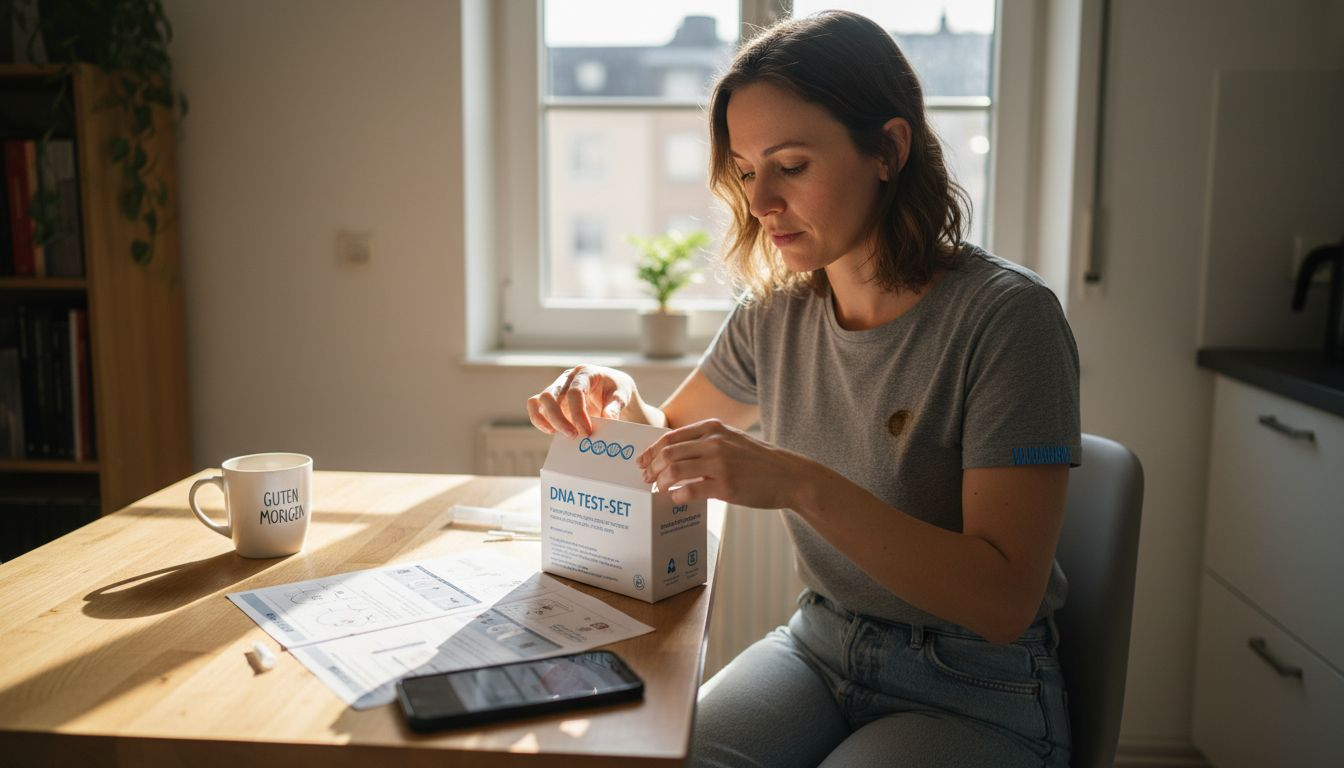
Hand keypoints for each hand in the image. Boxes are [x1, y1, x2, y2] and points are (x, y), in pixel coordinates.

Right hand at [527, 364, 638, 436]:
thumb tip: (608, 420)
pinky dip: (539, 420)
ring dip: (548, 420)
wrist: (612, 390)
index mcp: (585, 373)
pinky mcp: (552, 400)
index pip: (575, 392)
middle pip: (550, 395)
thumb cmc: (616, 390)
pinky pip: (536, 406)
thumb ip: (614, 407)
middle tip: (573, 436)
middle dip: (558, 418)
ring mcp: (558, 388)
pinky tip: (552, 432)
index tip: (587, 432)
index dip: (578, 414)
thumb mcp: (622, 396)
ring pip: (540, 401)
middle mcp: (567, 378)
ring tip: (561, 436)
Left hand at [637, 419, 810, 508]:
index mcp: (713, 428)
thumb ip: (706, 442)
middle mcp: (714, 442)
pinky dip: (677, 496)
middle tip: (646, 479)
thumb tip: (675, 456)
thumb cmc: (759, 461)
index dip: (651, 451)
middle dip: (651, 468)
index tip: (643, 463)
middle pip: (668, 453)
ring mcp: (720, 464)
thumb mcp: (732, 439)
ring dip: (661, 483)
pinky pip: (690, 491)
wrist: (790, 476)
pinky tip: (677, 500)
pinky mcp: (726, 486)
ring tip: (659, 490)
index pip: (670, 437)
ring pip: (674, 471)